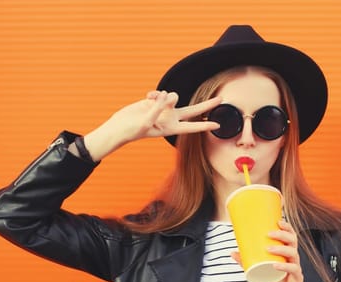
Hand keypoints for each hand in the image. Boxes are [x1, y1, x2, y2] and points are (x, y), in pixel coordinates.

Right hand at [80, 91, 220, 160]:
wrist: (119, 126)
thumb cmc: (132, 129)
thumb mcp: (146, 121)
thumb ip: (159, 108)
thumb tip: (168, 95)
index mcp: (171, 128)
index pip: (192, 127)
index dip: (205, 125)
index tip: (218, 125)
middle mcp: (170, 118)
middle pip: (193, 111)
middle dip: (206, 105)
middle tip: (221, 99)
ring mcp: (163, 109)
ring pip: (173, 96)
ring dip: (165, 97)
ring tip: (153, 101)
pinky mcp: (155, 101)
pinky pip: (160, 93)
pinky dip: (154, 94)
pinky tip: (147, 98)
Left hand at [232, 220, 305, 281]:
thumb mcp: (257, 273)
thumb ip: (246, 263)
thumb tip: (232, 252)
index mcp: (286, 255)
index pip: (291, 237)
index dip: (287, 228)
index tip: (277, 220)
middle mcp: (293, 260)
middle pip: (293, 242)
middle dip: (283, 235)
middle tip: (269, 233)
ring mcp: (296, 270)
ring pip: (294, 254)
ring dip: (282, 249)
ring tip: (269, 248)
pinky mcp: (297, 281)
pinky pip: (294, 270)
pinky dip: (285, 266)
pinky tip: (276, 264)